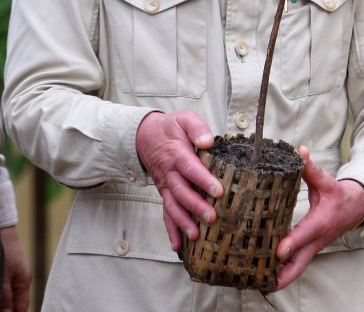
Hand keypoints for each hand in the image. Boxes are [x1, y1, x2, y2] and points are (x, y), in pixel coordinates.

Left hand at [0, 225, 30, 311]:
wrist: (2, 230)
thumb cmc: (5, 252)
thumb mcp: (4, 278)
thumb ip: (6, 297)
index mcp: (24, 282)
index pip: (22, 307)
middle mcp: (21, 280)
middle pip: (16, 302)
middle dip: (7, 309)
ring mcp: (15, 275)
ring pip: (10, 295)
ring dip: (2, 302)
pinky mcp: (9, 270)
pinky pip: (6, 288)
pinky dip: (0, 294)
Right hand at [135, 110, 222, 250]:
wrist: (145, 136)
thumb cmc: (170, 128)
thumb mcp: (184, 118)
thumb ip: (196, 127)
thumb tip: (208, 141)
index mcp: (176, 154)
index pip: (191, 168)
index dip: (204, 180)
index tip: (218, 191)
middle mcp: (169, 173)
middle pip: (182, 191)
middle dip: (196, 206)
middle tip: (211, 217)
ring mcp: (165, 185)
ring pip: (173, 206)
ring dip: (183, 222)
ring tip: (195, 235)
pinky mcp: (164, 193)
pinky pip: (166, 213)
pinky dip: (171, 230)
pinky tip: (178, 246)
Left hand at [275, 147, 363, 289]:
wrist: (354, 209)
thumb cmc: (338, 195)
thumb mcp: (326, 181)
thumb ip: (311, 168)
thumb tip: (300, 151)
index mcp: (320, 222)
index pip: (304, 235)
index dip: (292, 243)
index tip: (278, 251)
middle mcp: (316, 239)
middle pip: (299, 264)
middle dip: (282, 275)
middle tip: (263, 281)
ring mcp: (312, 247)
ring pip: (296, 268)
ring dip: (280, 277)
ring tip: (257, 282)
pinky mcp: (309, 249)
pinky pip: (295, 264)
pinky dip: (282, 271)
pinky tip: (265, 273)